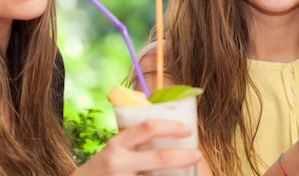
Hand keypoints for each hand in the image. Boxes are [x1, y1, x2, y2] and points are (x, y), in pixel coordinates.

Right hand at [73, 119, 201, 175]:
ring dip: (177, 175)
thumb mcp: (112, 153)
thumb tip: (166, 136)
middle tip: (198, 154)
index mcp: (117, 145)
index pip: (147, 128)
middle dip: (183, 157)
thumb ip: (132, 146)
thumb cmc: (99, 172)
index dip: (170, 127)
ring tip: (188, 173)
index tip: (187, 130)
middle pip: (159, 159)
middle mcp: (118, 162)